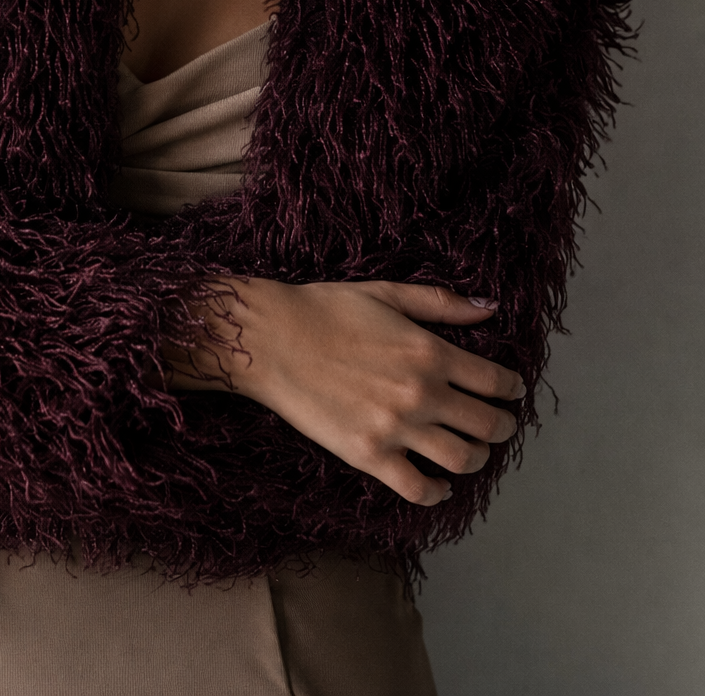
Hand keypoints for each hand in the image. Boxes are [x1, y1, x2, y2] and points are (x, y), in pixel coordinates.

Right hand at [169, 279, 523, 505]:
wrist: (271, 339)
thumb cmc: (326, 309)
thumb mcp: (388, 294)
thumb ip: (442, 303)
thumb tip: (490, 307)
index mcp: (430, 351)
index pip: (495, 381)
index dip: (512, 389)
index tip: (512, 391)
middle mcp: (421, 394)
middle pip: (488, 424)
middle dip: (502, 425)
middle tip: (499, 423)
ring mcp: (397, 429)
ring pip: (463, 459)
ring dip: (477, 457)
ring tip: (472, 450)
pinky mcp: (369, 456)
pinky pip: (419, 488)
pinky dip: (438, 491)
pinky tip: (440, 483)